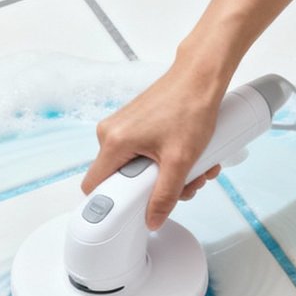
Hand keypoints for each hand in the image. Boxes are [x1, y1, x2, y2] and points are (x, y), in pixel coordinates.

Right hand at [80, 63, 228, 229]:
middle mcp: (111, 133)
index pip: (95, 185)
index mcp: (113, 141)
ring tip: (195, 167)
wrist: (201, 76)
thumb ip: (165, 195)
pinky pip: (144, 153)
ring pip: (138, 167)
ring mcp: (123, 127)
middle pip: (122, 179)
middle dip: (155, 189)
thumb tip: (153, 219)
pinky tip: (190, 155)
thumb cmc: (190, 107)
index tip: (135, 209)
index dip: (113, 202)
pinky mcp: (135, 124)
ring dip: (168, 175)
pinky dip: (167, 160)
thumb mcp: (180, 160)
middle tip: (184, 185)